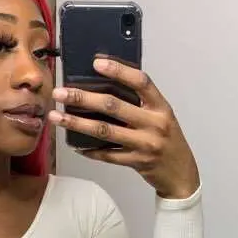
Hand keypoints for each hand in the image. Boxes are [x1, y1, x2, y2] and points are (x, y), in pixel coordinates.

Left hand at [50, 59, 200, 199]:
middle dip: (82, 98)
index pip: (140, 82)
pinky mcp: (136, 162)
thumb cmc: (168, 140)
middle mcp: (154, 124)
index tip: (96, 63)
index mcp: (161, 107)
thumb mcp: (162, 116)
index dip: (119, 70)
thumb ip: (141, 103)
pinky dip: (89, 150)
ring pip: (105, 131)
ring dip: (77, 123)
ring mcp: (145, 144)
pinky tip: (75, 144)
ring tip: (57, 117)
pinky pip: (107, 155)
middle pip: (113, 106)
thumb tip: (104, 87)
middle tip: (60, 93)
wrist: (181, 173)